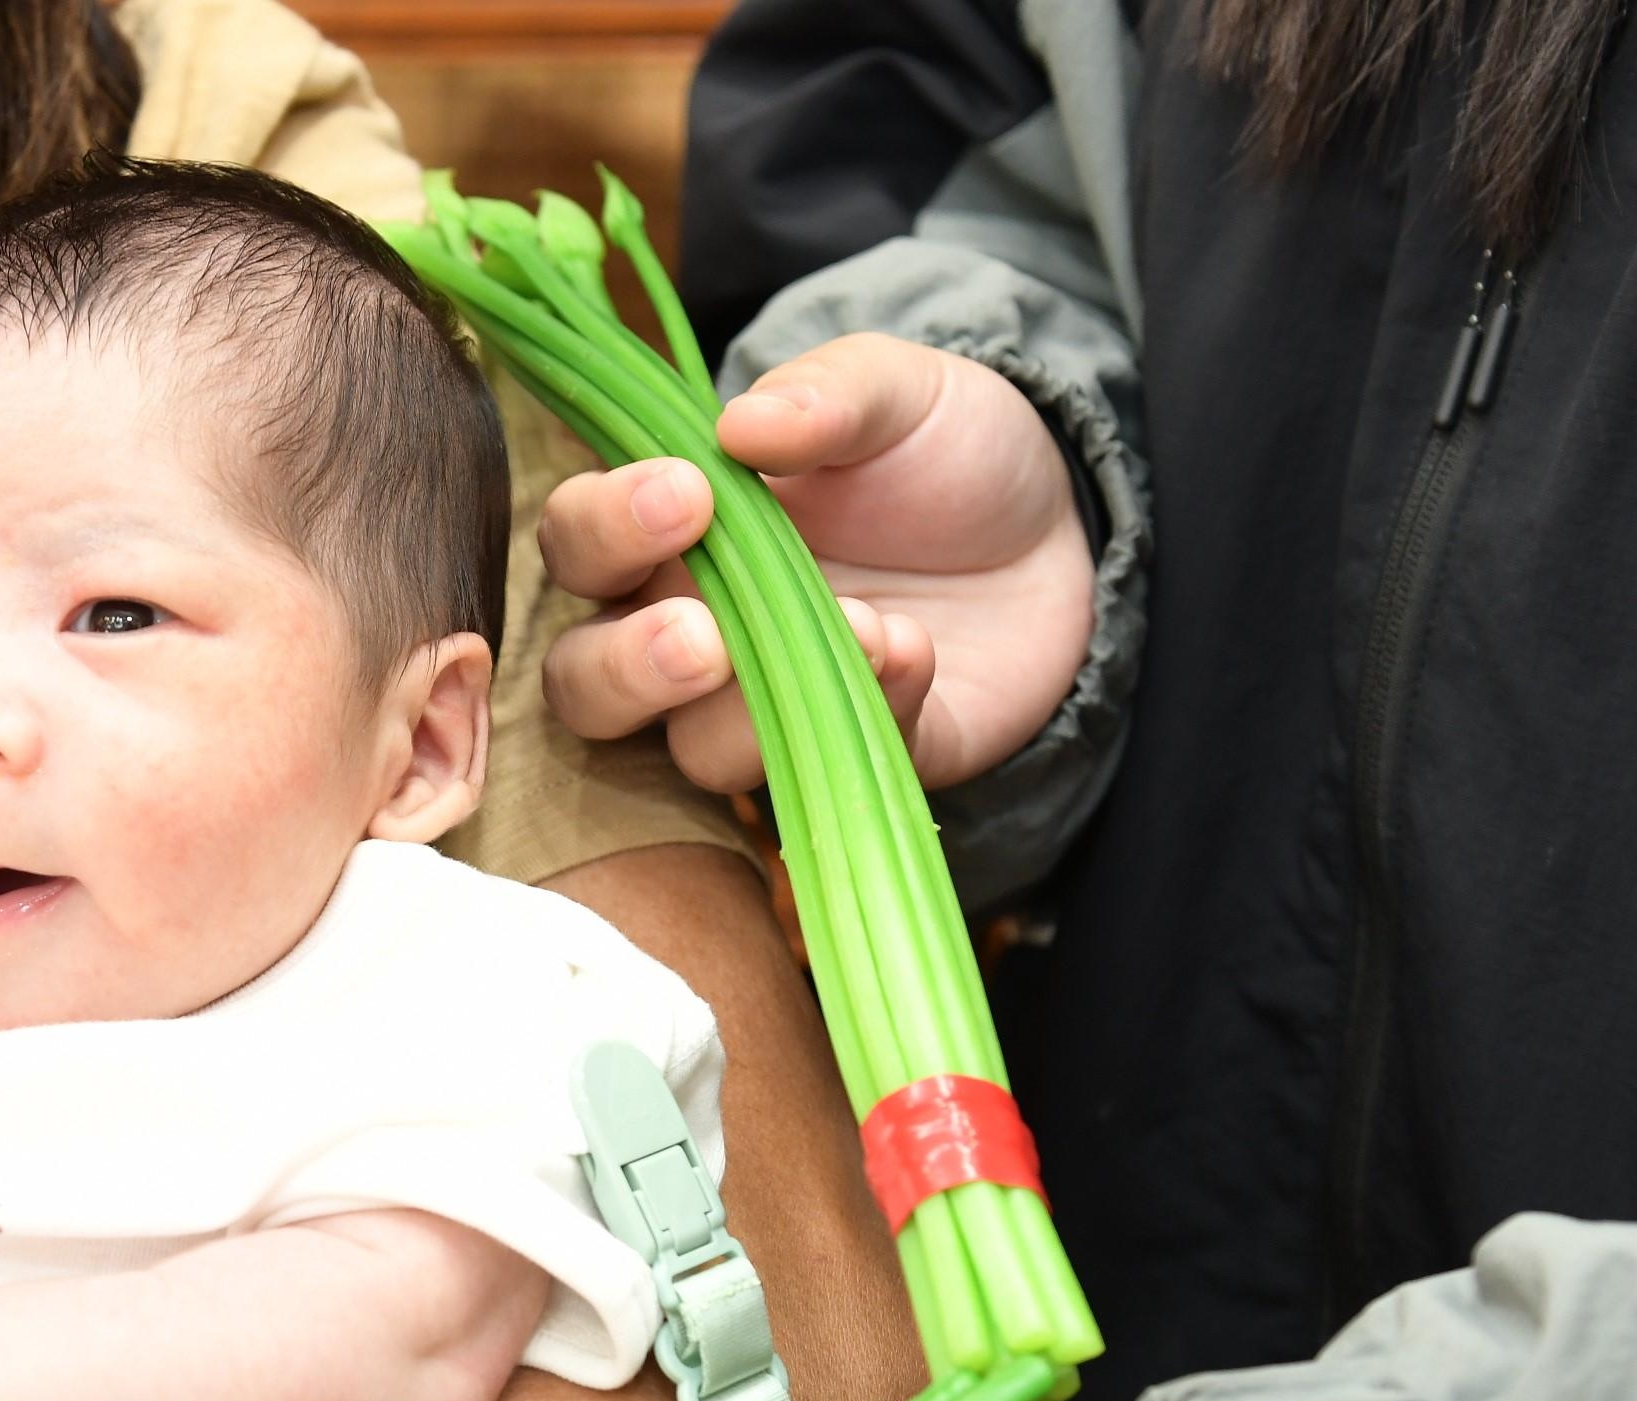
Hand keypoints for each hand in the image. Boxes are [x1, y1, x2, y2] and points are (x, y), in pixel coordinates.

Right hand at [537, 333, 1094, 794]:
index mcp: (669, 533)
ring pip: (689, 753)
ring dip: (748, 710)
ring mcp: (759, 712)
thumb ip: (828, 393)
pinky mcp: (845, 765)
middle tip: (703, 633)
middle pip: (584, 684)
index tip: (686, 495)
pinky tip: (914, 648)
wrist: (1059, 533)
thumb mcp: (898, 391)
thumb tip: (743, 422)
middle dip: (627, 666)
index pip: (578, 544)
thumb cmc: (942, 454)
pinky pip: (829, 772)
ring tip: (851, 627)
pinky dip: (868, 709)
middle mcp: (688, 632)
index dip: (605, 528)